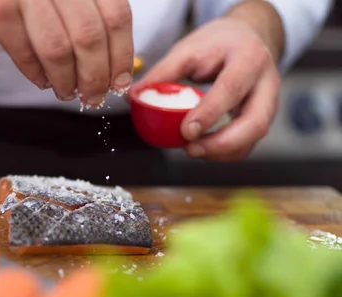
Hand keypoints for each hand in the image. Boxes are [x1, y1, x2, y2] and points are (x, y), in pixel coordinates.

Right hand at [0, 0, 133, 106]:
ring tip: (66, 91)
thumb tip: (111, 64)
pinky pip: (25, 53)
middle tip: (93, 97)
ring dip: (66, 80)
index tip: (119, 81)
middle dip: (95, 76)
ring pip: (59, 49)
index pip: (116, 15)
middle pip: (90, 37)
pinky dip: (36, 74)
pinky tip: (41, 79)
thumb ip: (85, 13)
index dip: (121, 55)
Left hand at [139, 1, 283, 160]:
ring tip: (192, 149)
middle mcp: (266, 82)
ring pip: (253, 138)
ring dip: (221, 152)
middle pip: (255, 123)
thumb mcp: (188, 49)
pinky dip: (224, 152)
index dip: (209, 113)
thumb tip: (134, 96)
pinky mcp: (261, 118)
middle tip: (190, 149)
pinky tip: (202, 148)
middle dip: (221, 143)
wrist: (246, 38)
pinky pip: (247, 144)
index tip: (186, 130)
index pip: (232, 89)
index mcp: (248, 58)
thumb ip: (162, 73)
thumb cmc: (218, 44)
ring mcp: (268, 103)